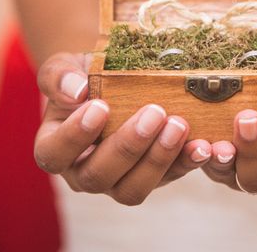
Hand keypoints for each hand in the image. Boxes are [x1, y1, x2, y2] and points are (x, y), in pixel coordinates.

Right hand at [33, 52, 211, 204]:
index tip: (100, 107)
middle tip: (153, 112)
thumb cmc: (83, 75)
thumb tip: (76, 91)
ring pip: (132, 189)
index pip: (54, 154)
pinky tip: (202, 145)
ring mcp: (118, 179)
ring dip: (158, 159)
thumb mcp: (65, 66)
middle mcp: (83, 171)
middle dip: (128, 146)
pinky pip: (169, 179)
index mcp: (55, 146)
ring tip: (178, 125)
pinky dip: (187, 162)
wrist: (112, 78)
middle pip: (98, 177)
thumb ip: (60, 76)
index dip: (75, 136)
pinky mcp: (153, 176)